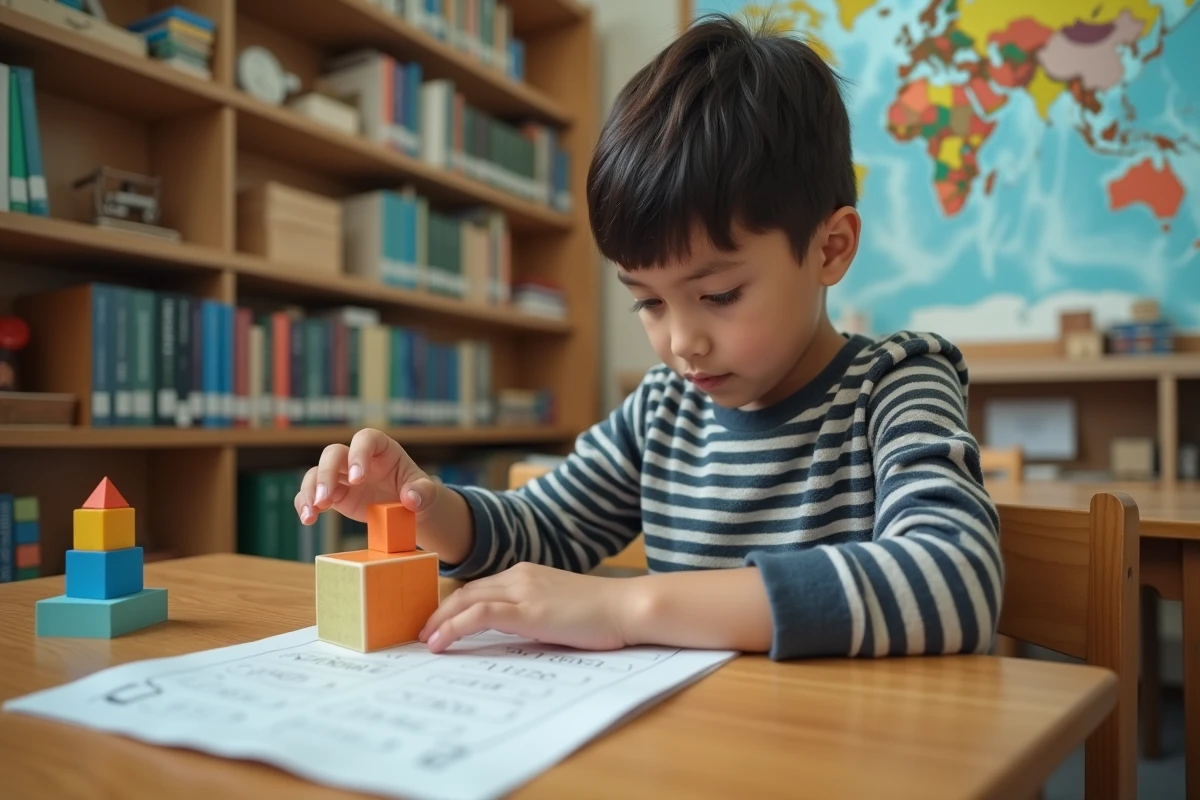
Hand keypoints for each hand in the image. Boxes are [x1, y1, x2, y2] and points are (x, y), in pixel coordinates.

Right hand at [294, 428, 440, 525]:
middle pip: (334, 453)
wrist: (409, 508)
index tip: (358, 479)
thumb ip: (422, 492)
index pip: (365, 439)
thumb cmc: (417, 491)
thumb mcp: (425, 491)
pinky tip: (309, 519)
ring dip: (311, 490)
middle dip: (327, 474)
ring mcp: (343, 476)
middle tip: (327, 499)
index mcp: (382, 449)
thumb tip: (411, 498)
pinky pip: (312, 493)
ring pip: (318, 472)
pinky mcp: (335, 494)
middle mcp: (358, 458)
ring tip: (313, 512)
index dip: (358, 454)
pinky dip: (306, 504)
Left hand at [418, 563, 640, 652]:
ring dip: (439, 622)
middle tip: (421, 635)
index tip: (437, 625)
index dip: (454, 606)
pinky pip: (479, 615)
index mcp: (527, 573)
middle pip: (465, 591)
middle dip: (438, 613)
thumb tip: (512, 634)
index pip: (480, 587)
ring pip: (466, 600)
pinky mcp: (528, 610)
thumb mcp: (559, 609)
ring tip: (424, 642)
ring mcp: (523, 591)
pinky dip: (453, 628)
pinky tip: (440, 644)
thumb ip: (534, 614)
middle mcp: (520, 575)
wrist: (628, 607)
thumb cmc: (603, 614)